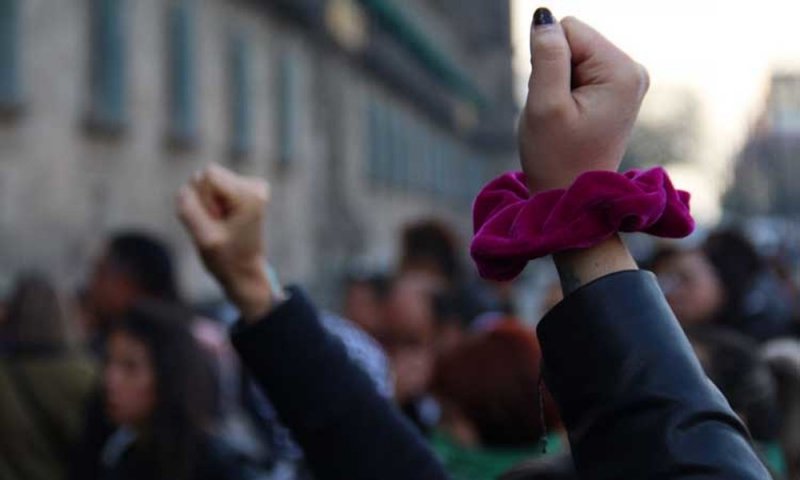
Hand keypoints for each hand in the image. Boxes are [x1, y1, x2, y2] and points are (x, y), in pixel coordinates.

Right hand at [176, 164, 276, 320]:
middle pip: (206, 175)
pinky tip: (223, 222)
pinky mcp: (243, 191)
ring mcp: (250, 187)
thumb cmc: (227, 258)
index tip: (214, 220)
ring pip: (206, 182)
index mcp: (249, 195)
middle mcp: (254, 186)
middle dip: (204, 201)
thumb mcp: (203, 238)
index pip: (207, 175)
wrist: (244, 271)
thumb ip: (188, 209)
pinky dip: (211, 206)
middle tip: (217, 225)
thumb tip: (183, 189)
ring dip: (206, 205)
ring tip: (220, 225)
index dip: (202, 199)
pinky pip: (211, 189)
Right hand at [520, 12, 648, 191]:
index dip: (548, 61)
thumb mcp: (545, 105)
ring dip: (558, 84)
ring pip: (572, 56)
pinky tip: (572, 119)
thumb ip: (546, 56)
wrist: (573, 199)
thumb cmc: (557, 158)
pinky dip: (566, 92)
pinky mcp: (616, 91)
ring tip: (566, 119)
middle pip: (573, 41)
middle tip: (559, 113)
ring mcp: (627, 81)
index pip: (569, 29)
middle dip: (555, 72)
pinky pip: (578, 72)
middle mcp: (633, 70)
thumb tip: (543, 17)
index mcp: (622, 71)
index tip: (555, 100)